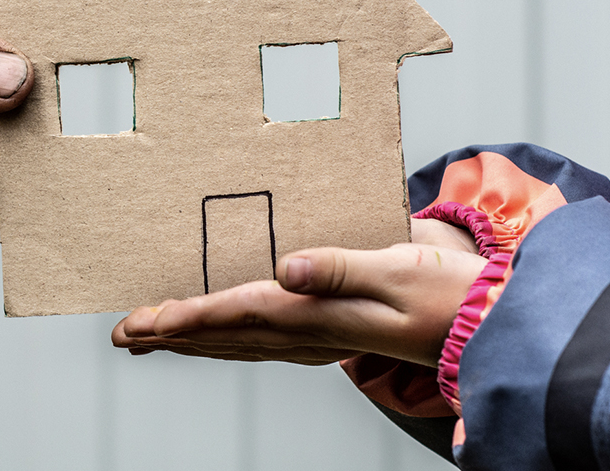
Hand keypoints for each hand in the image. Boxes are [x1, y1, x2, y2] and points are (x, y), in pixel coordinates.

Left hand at [112, 219, 485, 366]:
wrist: (483, 321)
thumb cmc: (444, 290)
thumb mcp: (398, 270)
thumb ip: (341, 268)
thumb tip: (287, 267)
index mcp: (322, 315)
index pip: (240, 317)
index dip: (189, 320)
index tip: (145, 322)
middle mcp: (311, 332)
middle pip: (227, 336)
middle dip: (172, 335)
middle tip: (126, 334)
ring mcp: (319, 338)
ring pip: (240, 342)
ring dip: (192, 339)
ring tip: (154, 334)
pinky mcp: (328, 333)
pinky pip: (263, 339)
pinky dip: (227, 336)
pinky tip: (217, 331)